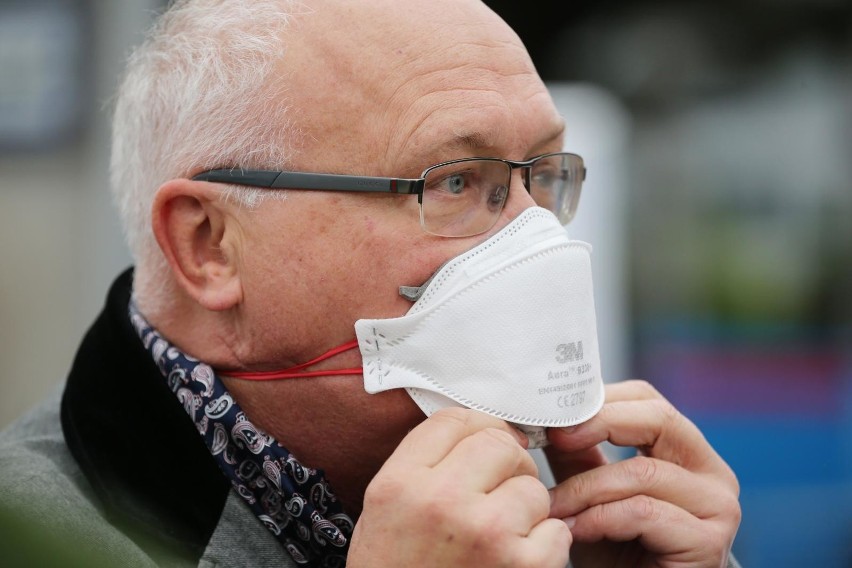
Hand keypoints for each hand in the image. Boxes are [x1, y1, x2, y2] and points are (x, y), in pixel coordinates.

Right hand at [348, 407, 571, 566]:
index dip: (477, 428)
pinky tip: (517, 558)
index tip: (485, 443)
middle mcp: (441, 501)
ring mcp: (485, 533)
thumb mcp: (385, 508)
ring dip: (526, 507)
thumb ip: (422, 462)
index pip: (454, 421)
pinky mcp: (521, 566)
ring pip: (533, 486)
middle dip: (506, 464)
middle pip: (499, 444)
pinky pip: (557, 530)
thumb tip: (478, 428)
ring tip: (501, 533)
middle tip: (497, 490)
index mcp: (401, 482)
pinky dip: (546, 545)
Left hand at [546, 380, 740, 567]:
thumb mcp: (590, 494)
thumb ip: (577, 455)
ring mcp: (717, 506)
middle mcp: (712, 473)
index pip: (647, 400)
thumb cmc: (617, 553)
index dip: (600, 400)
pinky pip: (645, 512)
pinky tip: (576, 530)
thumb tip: (547, 416)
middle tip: (554, 436)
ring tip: (554, 506)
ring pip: (643, 471)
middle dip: (599, 424)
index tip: (556, 413)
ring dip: (586, 488)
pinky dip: (601, 518)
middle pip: (659, 419)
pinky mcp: (709, 542)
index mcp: (686, 451)